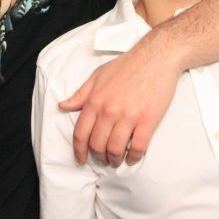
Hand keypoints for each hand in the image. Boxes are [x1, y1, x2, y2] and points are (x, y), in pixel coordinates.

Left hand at [59, 49, 179, 166]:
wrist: (155, 58)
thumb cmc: (126, 66)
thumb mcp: (97, 76)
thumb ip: (80, 94)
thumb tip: (63, 106)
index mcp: (95, 101)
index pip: (80, 133)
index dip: (79, 150)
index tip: (81, 159)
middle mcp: (109, 111)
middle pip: (97, 144)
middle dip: (98, 157)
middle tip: (102, 160)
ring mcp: (128, 116)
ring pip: (115, 149)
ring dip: (114, 160)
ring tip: (116, 161)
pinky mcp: (148, 120)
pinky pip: (138, 147)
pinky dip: (134, 157)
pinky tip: (132, 158)